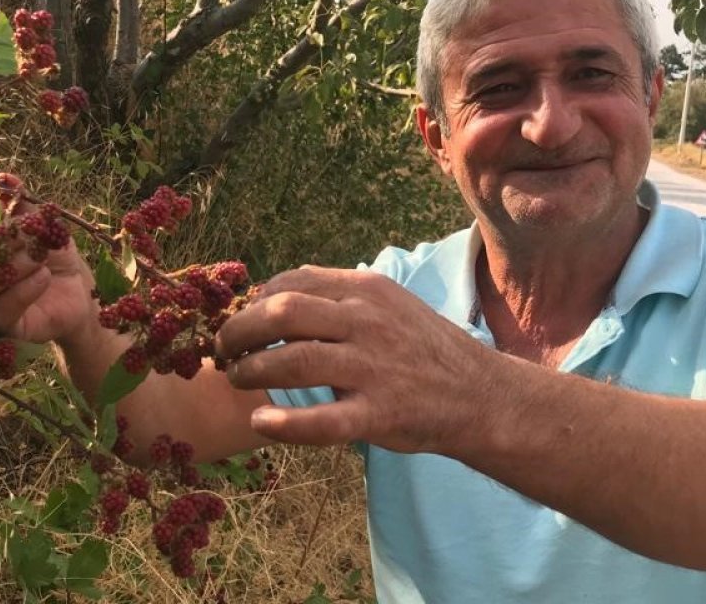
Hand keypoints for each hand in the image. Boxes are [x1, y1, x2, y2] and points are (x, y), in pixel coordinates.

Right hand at [0, 201, 98, 344]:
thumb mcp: (39, 225)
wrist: (81, 293)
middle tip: (23, 236)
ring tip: (37, 256)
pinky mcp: (1, 331)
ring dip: (6, 269)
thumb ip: (19, 202)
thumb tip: (3, 177)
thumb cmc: (53, 257)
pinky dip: (20, 292)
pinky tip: (42, 276)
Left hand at [214, 266, 492, 453]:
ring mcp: (373, 368)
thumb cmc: (425, 350)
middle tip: (224, 351)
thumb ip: (341, 297)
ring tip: (238, 380)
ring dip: (251, 372)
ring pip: (292, 362)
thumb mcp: (390, 304)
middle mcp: (368, 322)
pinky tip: (261, 422)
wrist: (482, 396)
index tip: (242, 320)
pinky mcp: (379, 415)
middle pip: (281, 314)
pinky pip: (321, 420)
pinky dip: (284, 423)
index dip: (254, 301)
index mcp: (367, 290)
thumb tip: (281, 290)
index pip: (292, 282)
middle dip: (239, 332)